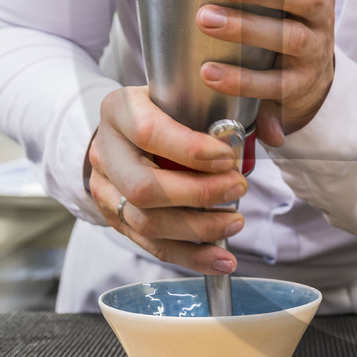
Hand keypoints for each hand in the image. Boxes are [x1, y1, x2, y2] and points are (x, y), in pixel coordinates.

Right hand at [85, 86, 247, 273]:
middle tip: (238, 189)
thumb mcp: (177, 96)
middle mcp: (105, 153)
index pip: (148, 133)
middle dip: (197, 194)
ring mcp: (106, 190)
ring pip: (147, 223)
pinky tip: (220, 259)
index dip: (190, 150)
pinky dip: (191, 256)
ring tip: (235, 222)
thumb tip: (251, 138)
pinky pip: (152, 245)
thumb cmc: (162, 110)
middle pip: (143, 188)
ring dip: (198, 228)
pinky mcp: (116, 219)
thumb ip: (207, 113)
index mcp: (119, 112)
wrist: (124, 132)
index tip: (228, 158)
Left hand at [196, 0, 337, 148]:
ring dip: (246, 28)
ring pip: (289, 37)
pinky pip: (274, 84)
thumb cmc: (281, 17)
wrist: (308, 77)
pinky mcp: (300, 84)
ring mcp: (315, 49)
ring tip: (206, 20)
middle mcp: (322, 13)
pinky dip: (241, 80)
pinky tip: (209, 71)